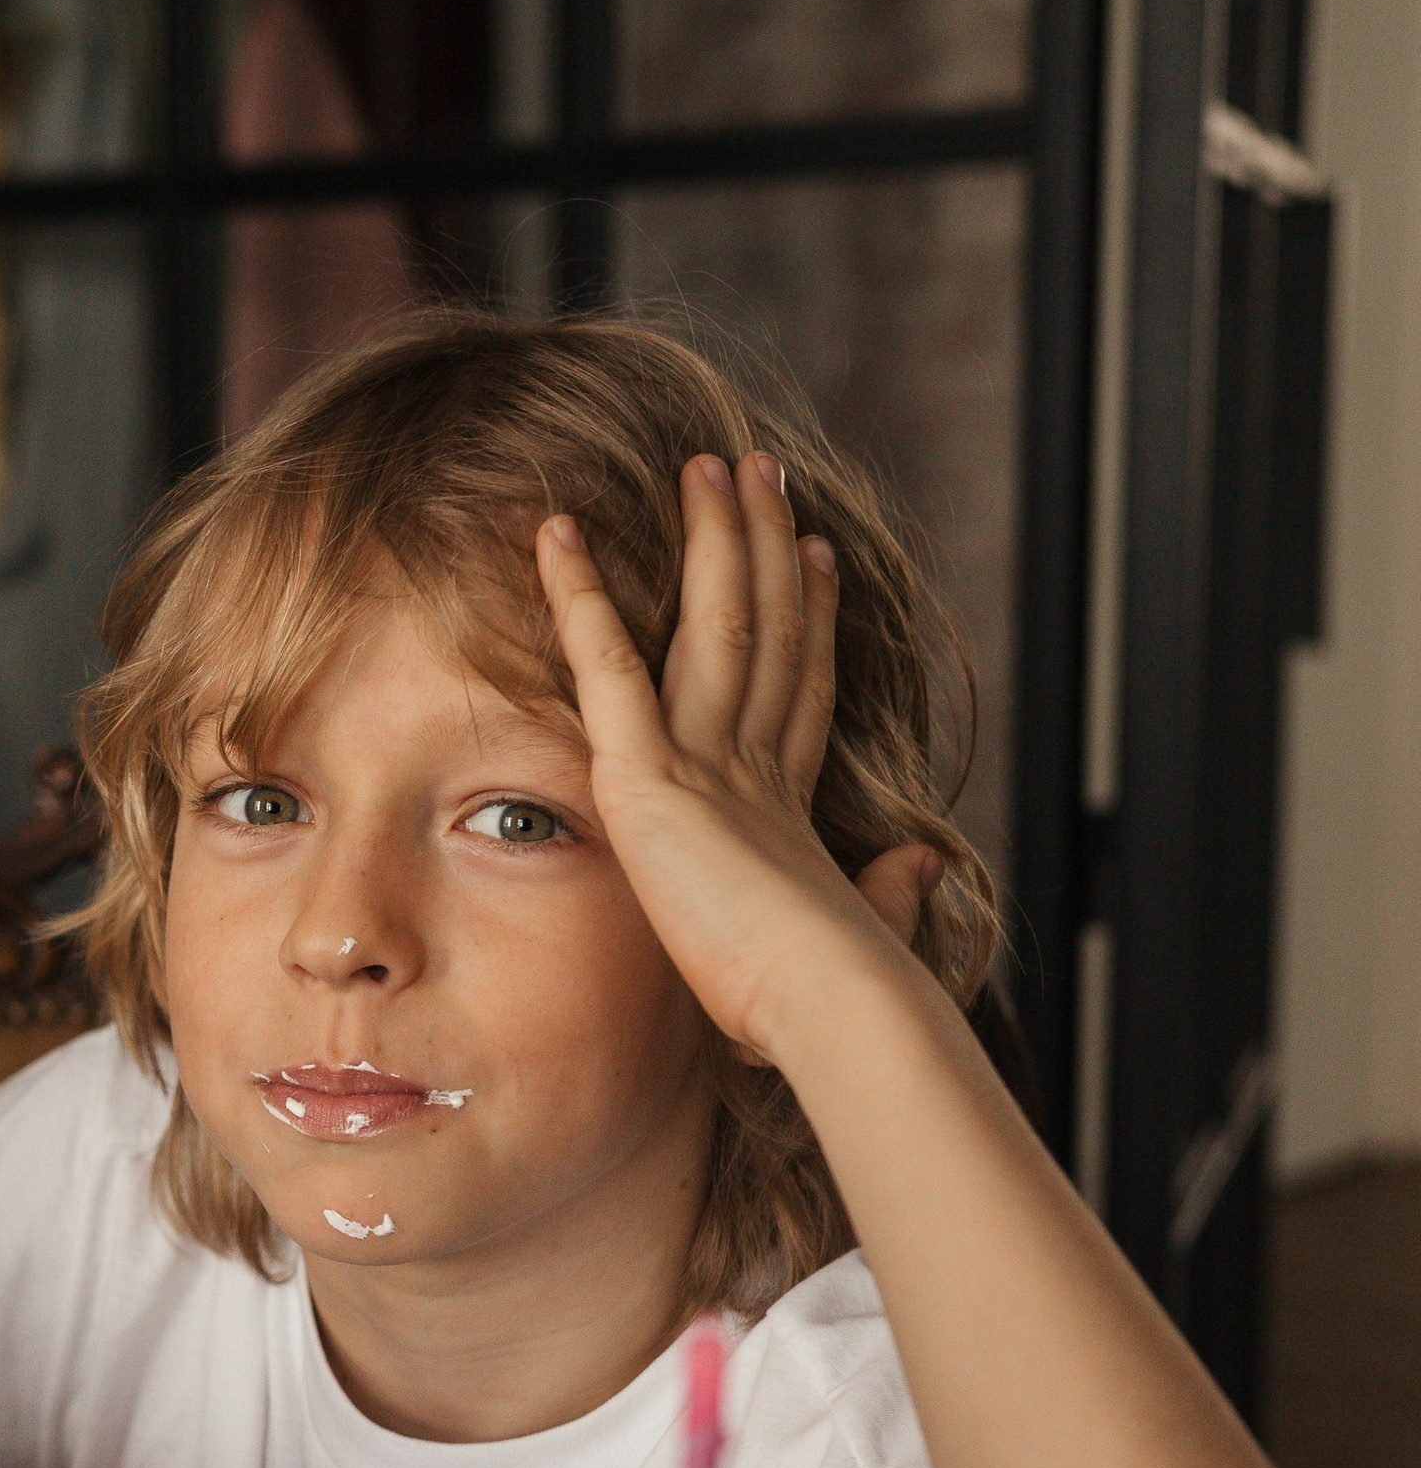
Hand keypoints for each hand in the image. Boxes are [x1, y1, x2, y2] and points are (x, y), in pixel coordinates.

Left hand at [535, 455, 937, 1066]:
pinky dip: (578, 595)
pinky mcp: (652, 776)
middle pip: (763, 628)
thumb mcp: (856, 936)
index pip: (797, 688)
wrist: (834, 1003)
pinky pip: (605, 665)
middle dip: (760, 546)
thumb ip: (884, 894)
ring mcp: (707, 761)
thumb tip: (915, 866)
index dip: (807, 618)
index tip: (814, 557)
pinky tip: (553, 533)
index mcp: (790, 806)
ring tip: (704, 464)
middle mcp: (754, 764)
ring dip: (708, 535)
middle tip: (756, 472)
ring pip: (711, 619)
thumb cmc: (831, 1001)